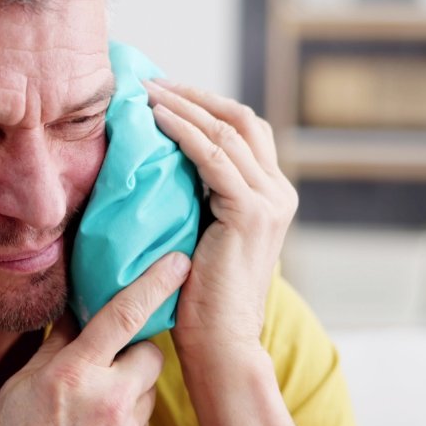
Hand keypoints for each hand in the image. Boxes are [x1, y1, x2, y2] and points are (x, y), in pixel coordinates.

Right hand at [0, 252, 191, 425]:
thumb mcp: (23, 383)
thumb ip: (57, 344)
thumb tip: (76, 309)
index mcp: (75, 372)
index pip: (124, 315)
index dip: (154, 283)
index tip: (177, 261)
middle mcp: (109, 400)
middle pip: (151, 354)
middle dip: (137, 351)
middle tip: (109, 360)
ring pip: (148, 391)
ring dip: (130, 388)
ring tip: (93, 403)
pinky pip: (142, 422)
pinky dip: (126, 418)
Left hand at [143, 80, 297, 355]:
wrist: (220, 343)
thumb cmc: (200, 295)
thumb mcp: (202, 231)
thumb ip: (199, 196)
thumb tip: (162, 160)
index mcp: (272, 194)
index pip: (244, 129)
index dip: (204, 104)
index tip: (163, 91)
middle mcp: (280, 191)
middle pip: (240, 119)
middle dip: (194, 95)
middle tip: (151, 83)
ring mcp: (270, 201)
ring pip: (227, 131)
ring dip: (184, 105)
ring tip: (146, 93)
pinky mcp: (251, 213)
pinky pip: (214, 157)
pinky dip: (184, 132)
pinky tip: (157, 119)